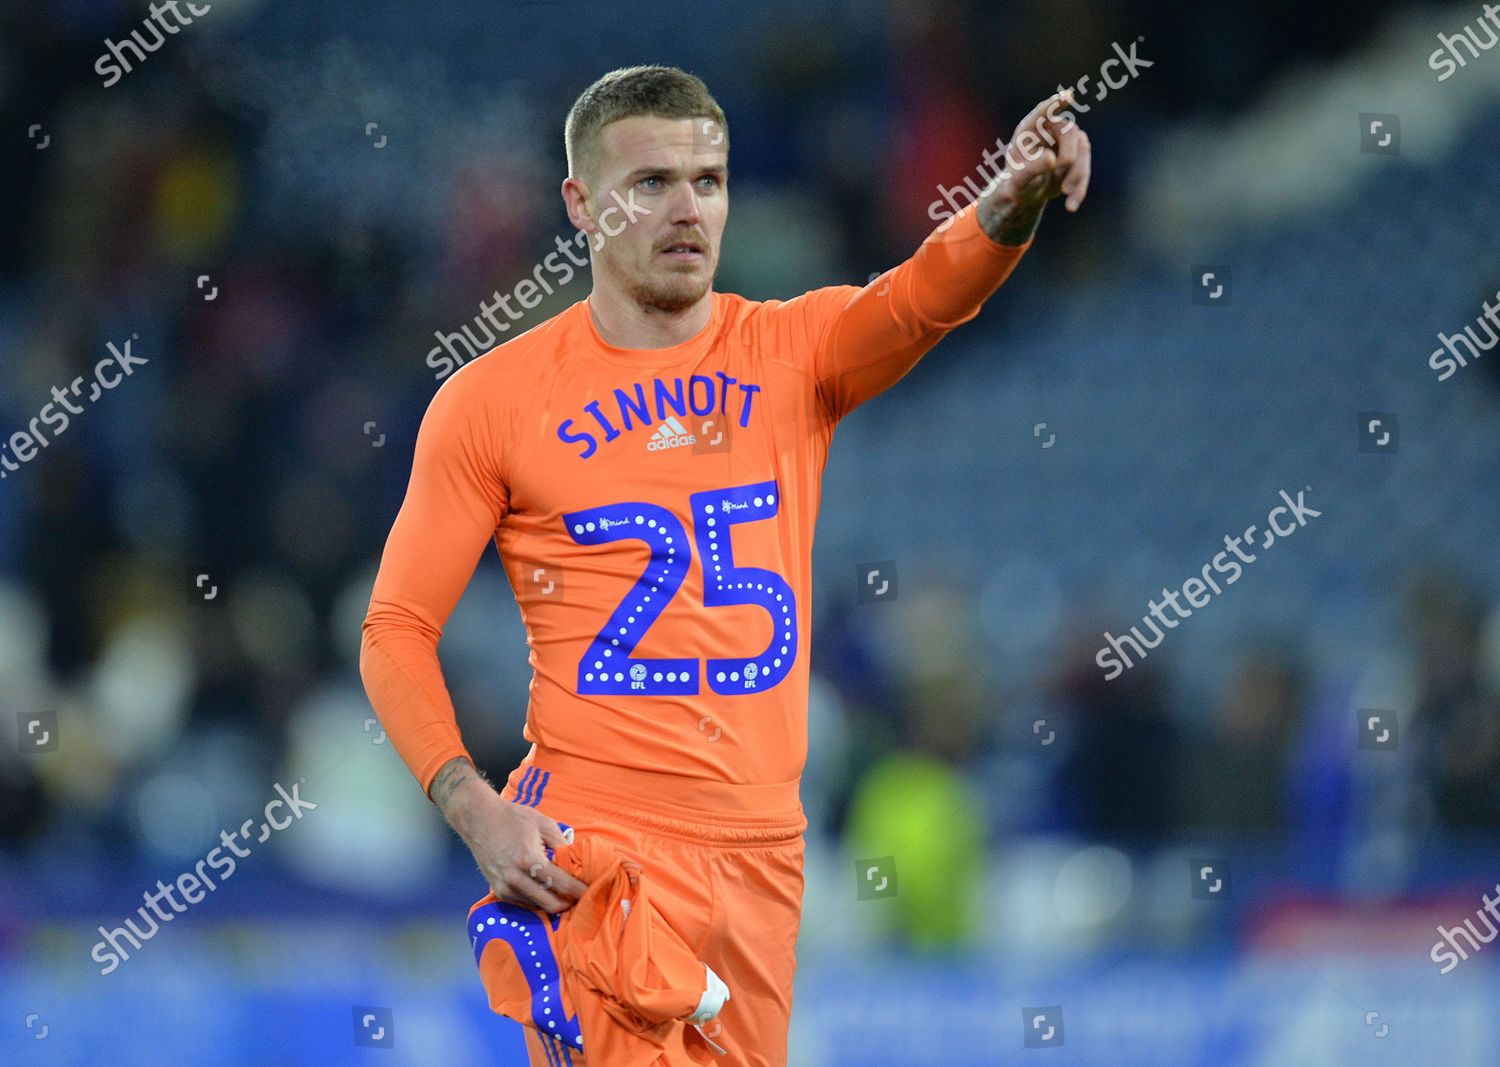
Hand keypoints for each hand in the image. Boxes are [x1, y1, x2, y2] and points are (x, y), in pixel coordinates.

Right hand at [432, 759, 588, 912]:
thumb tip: (579, 861)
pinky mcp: (498, 890)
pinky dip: (537, 899)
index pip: (561, 884)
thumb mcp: (544, 824)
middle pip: (550, 904)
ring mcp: (505, 887)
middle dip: (568, 903)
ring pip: (537, 906)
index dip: (579, 890)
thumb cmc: (513, 818)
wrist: (479, 819)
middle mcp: (515, 878)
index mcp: (529, 860)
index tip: (591, 891)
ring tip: (565, 893)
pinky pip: (524, 902)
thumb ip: (562, 844)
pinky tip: (545, 889)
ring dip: (552, 902)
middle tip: (580, 897)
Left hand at [978, 90, 1091, 243]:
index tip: (1068, 96)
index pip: (1043, 112)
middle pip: (1070, 131)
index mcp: (1028, 131)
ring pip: (1083, 148)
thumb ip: (1032, 168)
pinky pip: (1086, 165)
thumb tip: (1052, 159)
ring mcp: (1064, 140)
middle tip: (1061, 185)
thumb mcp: (1018, 180)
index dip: (1056, 104)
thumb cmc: (1015, 184)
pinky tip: (1071, 205)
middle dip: (1069, 158)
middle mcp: (1047, 130)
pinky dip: (1081, 186)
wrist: (1026, 195)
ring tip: (1066, 195)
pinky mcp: (1077, 153)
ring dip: (1078, 175)